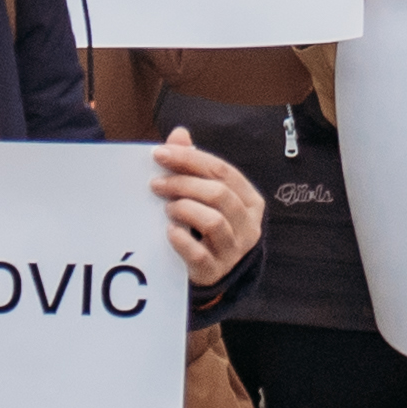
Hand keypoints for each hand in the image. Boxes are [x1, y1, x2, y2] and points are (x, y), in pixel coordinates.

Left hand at [152, 133, 260, 283]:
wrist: (212, 273)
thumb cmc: (208, 228)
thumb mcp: (205, 195)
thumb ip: (193, 165)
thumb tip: (179, 134)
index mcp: (249, 200)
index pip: (222, 171)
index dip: (190, 158)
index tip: (160, 153)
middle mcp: (248, 224)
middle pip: (218, 194)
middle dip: (183, 183)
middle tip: (156, 183)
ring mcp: (234, 250)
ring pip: (213, 221)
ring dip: (185, 209)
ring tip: (167, 209)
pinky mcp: (215, 271)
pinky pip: (199, 254)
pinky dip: (181, 240)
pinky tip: (169, 231)